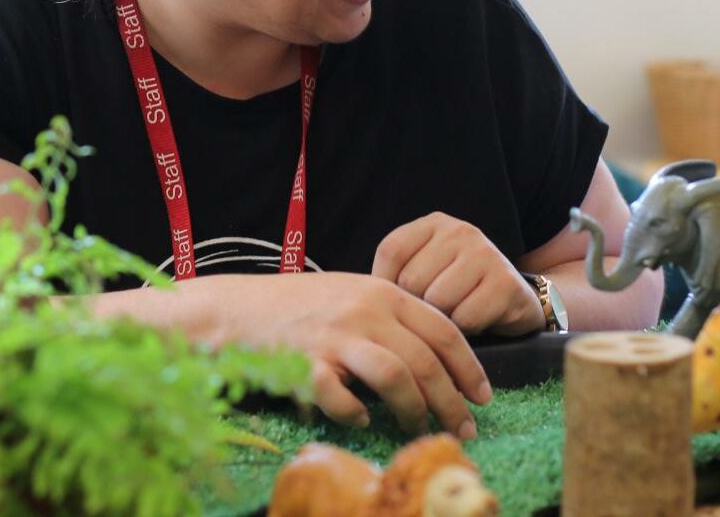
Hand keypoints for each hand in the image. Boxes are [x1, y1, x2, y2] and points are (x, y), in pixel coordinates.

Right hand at [252, 273, 489, 437]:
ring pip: (395, 376)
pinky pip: (342, 397)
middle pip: (425, 360)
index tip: (482, 395)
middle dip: (451, 399)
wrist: (237, 308)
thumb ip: (389, 315)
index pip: (442, 329)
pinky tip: (361, 419)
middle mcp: (364, 311)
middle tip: (463, 427)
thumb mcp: (351, 294)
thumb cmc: (297, 304)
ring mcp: (335, 336)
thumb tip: (433, 355)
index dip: (468, 366)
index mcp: (381, 291)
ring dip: (414, 409)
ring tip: (418, 428)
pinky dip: (357, 414)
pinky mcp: (306, 362)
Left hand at [372, 212, 543, 336]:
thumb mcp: (426, 270)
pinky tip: (475, 321)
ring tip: (455, 315)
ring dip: (441, 321)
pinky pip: (465, 319)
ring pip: (437, 301)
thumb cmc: (458, 291)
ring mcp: (485, 253)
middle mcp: (460, 230)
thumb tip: (358, 300)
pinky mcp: (505, 282)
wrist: (516, 301)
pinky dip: (465, 330)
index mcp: (434, 223)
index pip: (391, 251)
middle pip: (412, 280)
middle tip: (433, 312)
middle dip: (417, 307)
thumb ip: (395, 275)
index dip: (386, 284)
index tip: (399, 301)